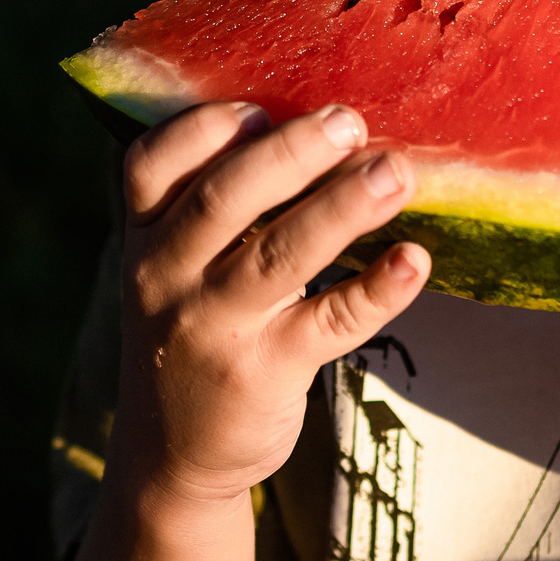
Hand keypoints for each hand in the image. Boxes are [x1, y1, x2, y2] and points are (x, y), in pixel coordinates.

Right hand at [113, 101, 429, 506]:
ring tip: (397, 173)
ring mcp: (216, 328)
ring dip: (344, 207)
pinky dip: (376, 290)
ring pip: (281, 255)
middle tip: (350, 122)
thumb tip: (313, 124)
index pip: (151, 167)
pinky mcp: (265, 372)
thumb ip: (217, 206)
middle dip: (291, 154)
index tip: (260, 108)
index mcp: (145, 238)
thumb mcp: (174, 268)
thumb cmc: (193, 329)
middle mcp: (168, 278)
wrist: (173, 453)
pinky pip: (329, 322)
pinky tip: (414, 261)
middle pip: (224, 200)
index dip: (203, 130)